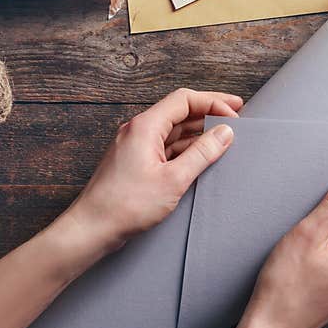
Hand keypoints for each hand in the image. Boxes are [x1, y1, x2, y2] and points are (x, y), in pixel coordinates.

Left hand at [59, 88, 242, 263]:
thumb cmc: (125, 205)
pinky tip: (201, 156)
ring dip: (198, 131)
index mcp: (145, 126)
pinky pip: (165, 146)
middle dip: (208, 112)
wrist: (92, 228)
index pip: (184, 100)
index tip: (235, 113)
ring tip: (223, 136)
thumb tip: (225, 133)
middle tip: (236, 115)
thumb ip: (202, 153)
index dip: (212, 102)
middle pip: (179, 111)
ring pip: (173, 130)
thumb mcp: (174, 180)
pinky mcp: (135, 162)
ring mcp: (135, 146)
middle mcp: (138, 130)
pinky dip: (185, 147)